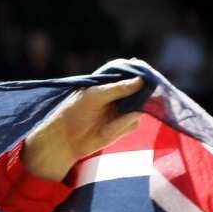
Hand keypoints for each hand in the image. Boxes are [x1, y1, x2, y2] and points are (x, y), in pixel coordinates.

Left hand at [23, 77, 144, 180]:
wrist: (65, 139)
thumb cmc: (76, 112)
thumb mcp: (95, 96)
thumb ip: (118, 88)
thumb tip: (141, 80)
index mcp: (110, 82)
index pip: (131, 72)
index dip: (140, 72)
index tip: (147, 76)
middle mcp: (120, 94)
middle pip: (142, 89)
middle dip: (145, 93)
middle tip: (144, 95)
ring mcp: (123, 110)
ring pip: (142, 107)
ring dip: (133, 111)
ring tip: (111, 119)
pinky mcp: (124, 126)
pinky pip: (134, 123)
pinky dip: (124, 125)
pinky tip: (107, 129)